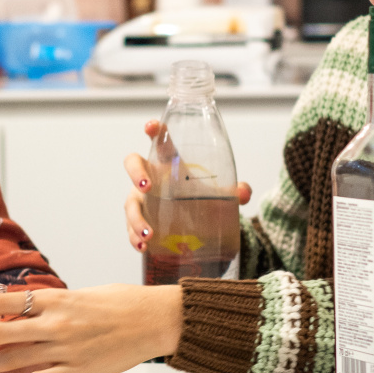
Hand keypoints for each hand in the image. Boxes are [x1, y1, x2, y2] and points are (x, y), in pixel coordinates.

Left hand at [0, 284, 183, 372]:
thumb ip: (54, 304)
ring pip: (13, 361)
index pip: (5, 301)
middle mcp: (55, 323)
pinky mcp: (75, 371)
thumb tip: (27, 311)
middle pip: (0, 332)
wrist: (154, 319)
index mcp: (56, 298)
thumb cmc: (121, 302)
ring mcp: (64, 349)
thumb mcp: (83, 293)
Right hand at [124, 119, 251, 251]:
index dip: (154, 131)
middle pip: (133, 165)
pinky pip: (131, 229)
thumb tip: (243, 193)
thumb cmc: (201, 200)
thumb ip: (235, 192)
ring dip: (136, 218)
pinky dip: (134, 238)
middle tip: (147, 187)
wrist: (196, 227)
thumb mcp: (220, 196)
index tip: (152, 126)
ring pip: (130, 204)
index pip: (160, 143)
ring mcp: (141, 201)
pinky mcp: (139, 223)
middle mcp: (151, 178)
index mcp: (169, 164)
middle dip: (136, 173)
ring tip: (148, 234)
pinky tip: (143, 246)